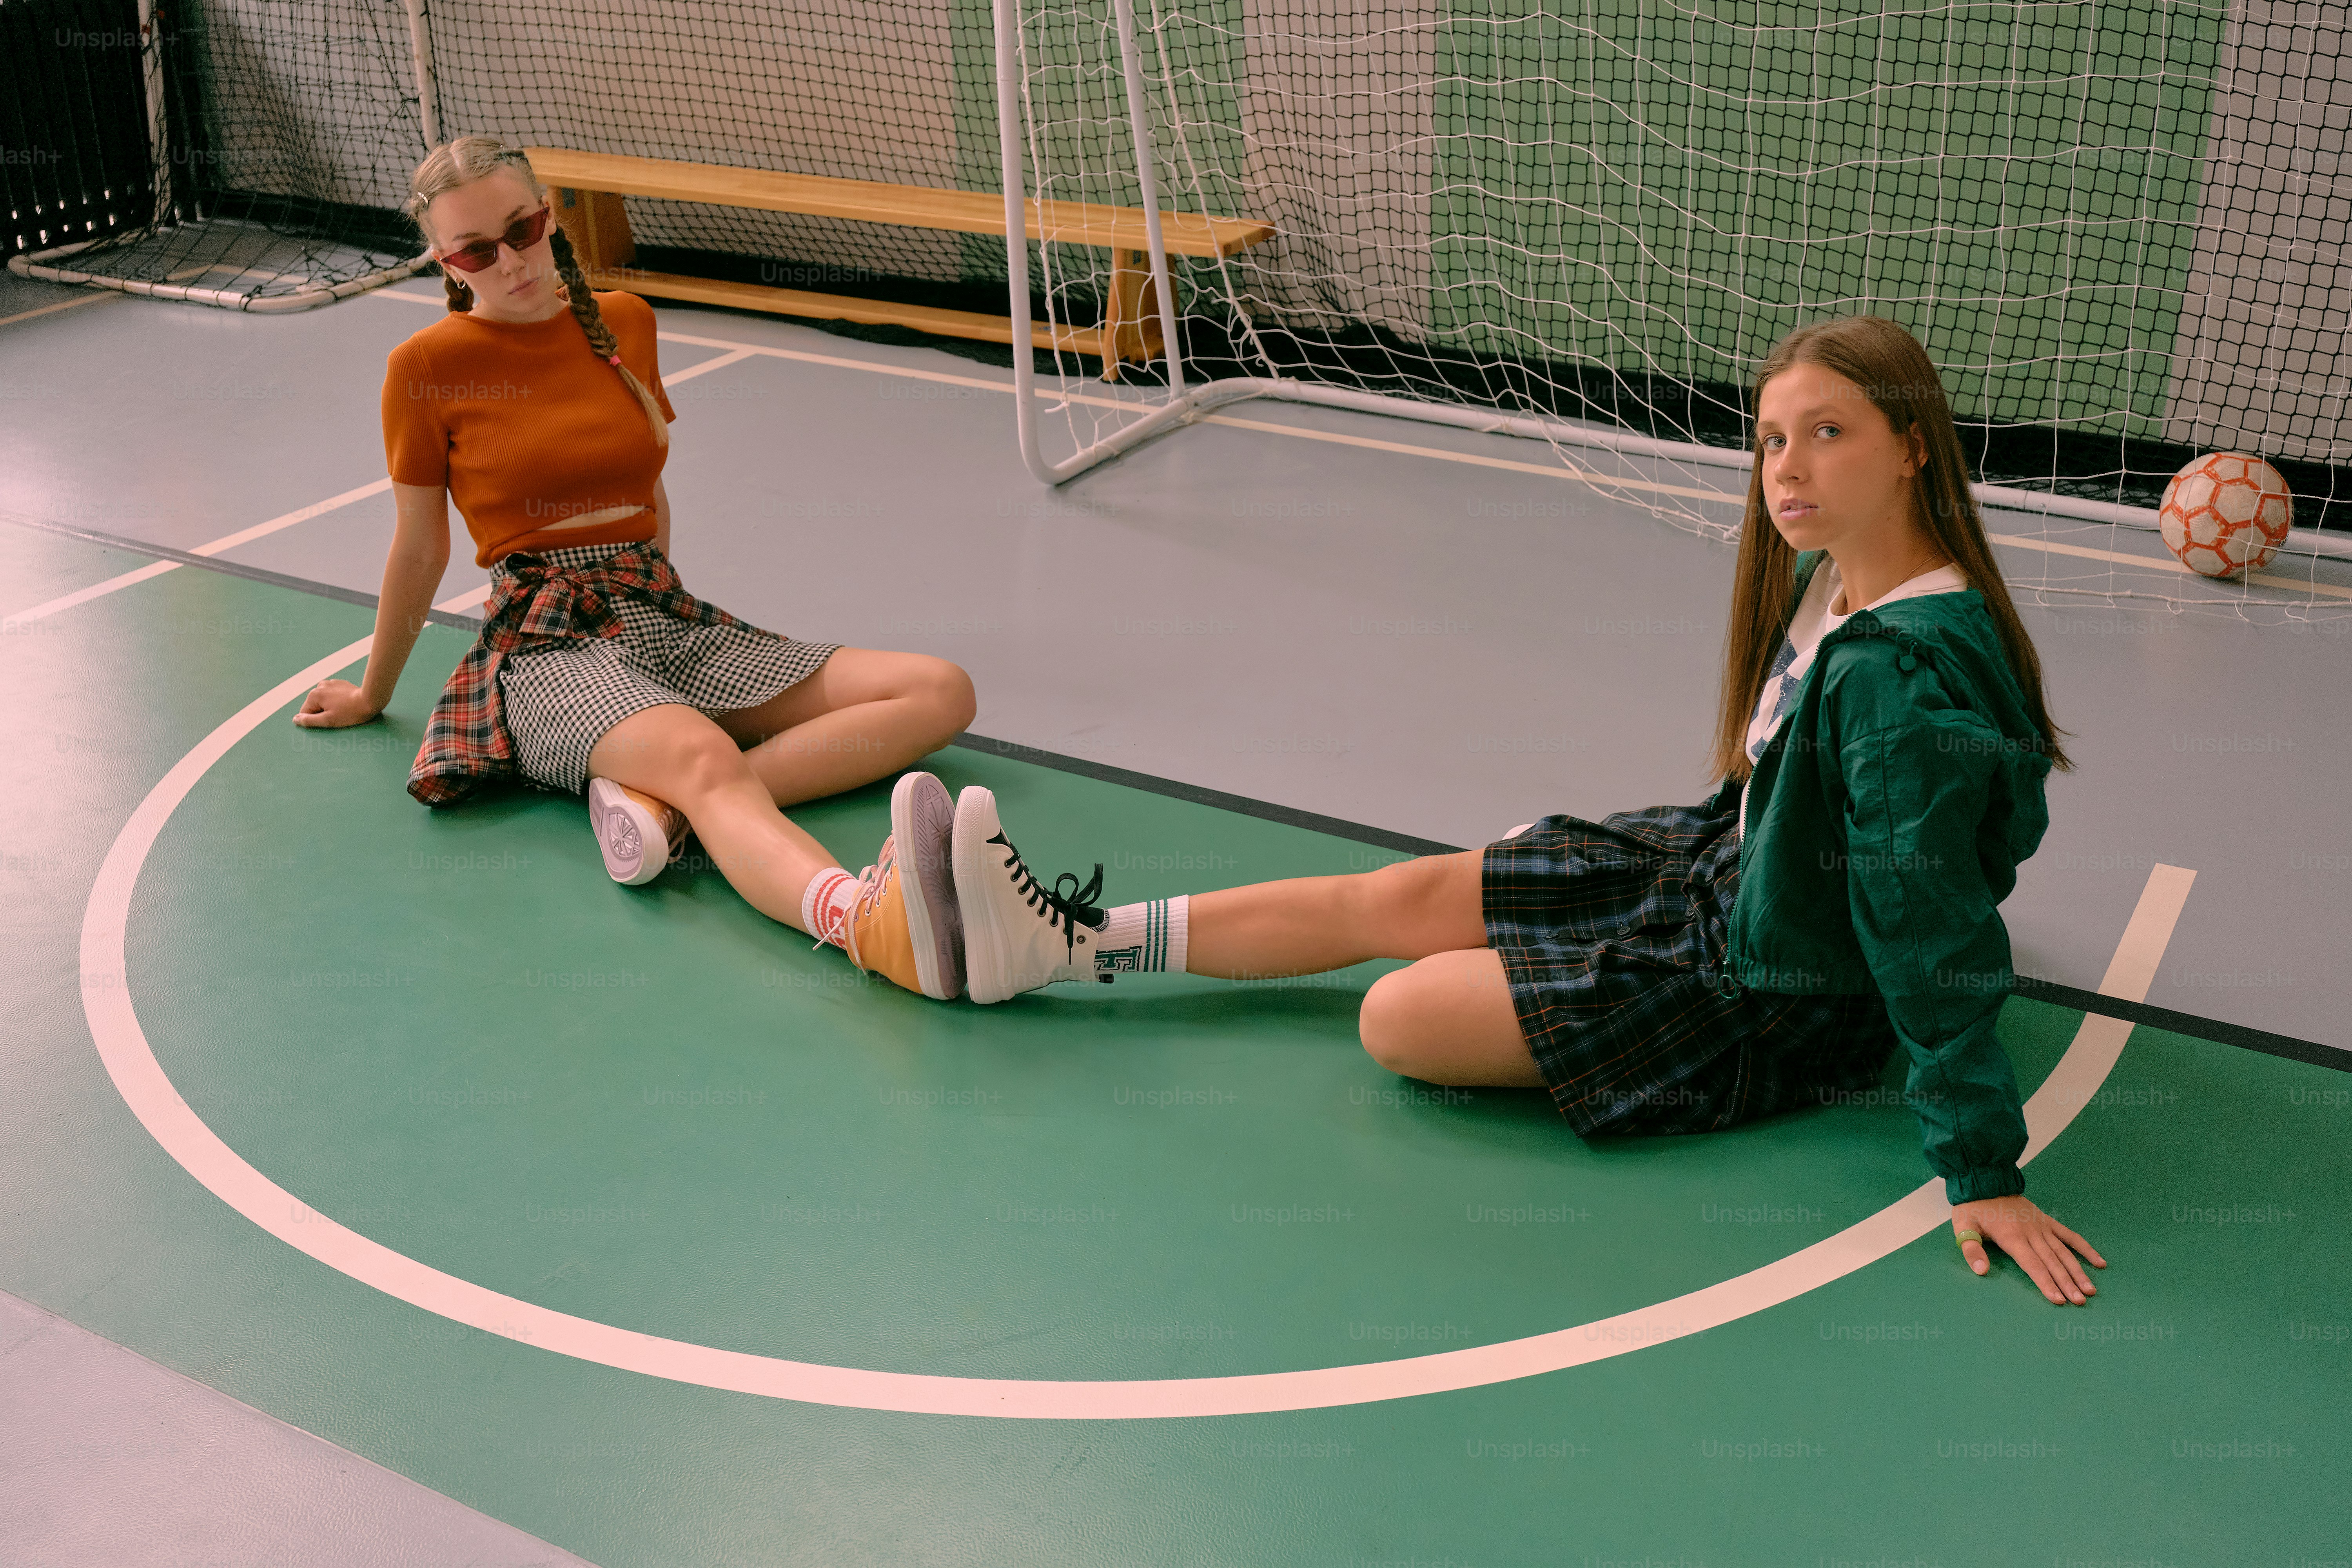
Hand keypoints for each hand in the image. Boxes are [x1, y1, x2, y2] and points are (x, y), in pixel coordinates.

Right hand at [292, 678, 380, 729]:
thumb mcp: (328, 721)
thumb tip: (296, 719)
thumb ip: (309, 721)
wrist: (370, 700)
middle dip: (324, 712)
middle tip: (339, 715)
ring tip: (343, 709)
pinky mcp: (340, 683)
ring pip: (323, 700)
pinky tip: (346, 704)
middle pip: (314, 705)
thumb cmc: (350, 712)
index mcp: (314, 695)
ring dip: (330, 706)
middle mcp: (320, 686)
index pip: (306, 713)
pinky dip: (337, 701)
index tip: (331, 719)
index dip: (317, 720)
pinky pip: (332, 695)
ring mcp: (330, 683)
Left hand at [1952, 1196, 2105, 1304]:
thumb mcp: (1964, 1226)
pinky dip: (2085, 1248)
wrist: (1985, 1179)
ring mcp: (2042, 1226)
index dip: (2046, 1283)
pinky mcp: (2048, 1221)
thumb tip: (1981, 1271)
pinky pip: (2070, 1235)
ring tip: (2091, 1290)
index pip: (2033, 1265)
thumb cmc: (1973, 1206)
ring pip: (2064, 1252)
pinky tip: (2099, 1262)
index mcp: (2012, 1237)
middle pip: (2052, 1262)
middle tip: (2080, 1302)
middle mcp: (2032, 1233)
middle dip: (2067, 1283)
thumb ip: (1972, 1249)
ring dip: (2078, 1271)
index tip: (2058, 1300)